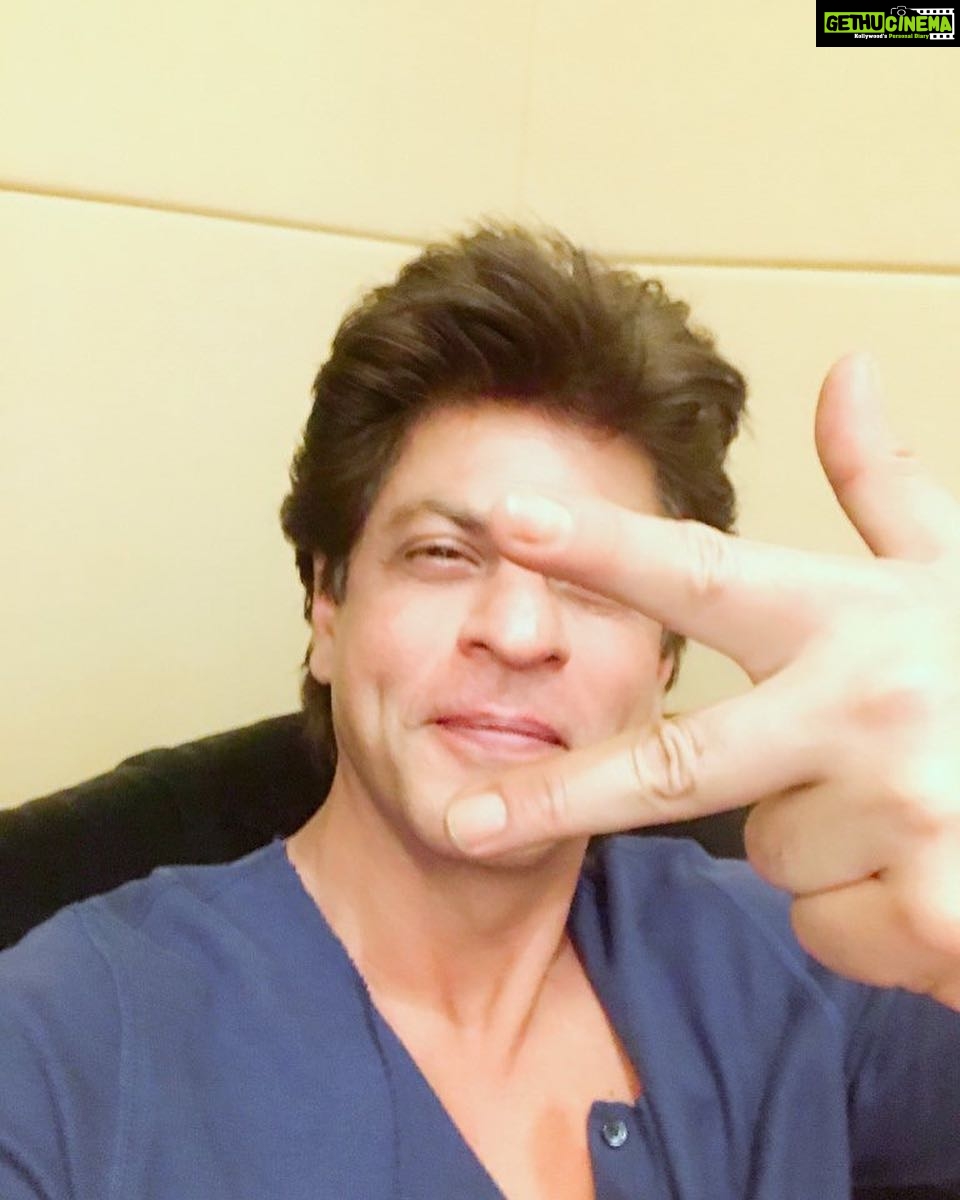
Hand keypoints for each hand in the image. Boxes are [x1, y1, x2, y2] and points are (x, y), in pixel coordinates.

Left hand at [444, 354, 959, 1009]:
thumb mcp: (951, 576)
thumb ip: (884, 485)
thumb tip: (844, 370)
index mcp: (857, 616)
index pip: (704, 573)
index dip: (599, 546)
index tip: (504, 521)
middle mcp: (870, 706)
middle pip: (674, 766)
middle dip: (559, 795)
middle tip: (462, 819)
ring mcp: (906, 812)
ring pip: (767, 855)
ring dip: (814, 842)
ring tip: (905, 806)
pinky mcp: (938, 913)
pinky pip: (829, 927)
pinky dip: (864, 916)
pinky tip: (932, 873)